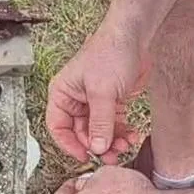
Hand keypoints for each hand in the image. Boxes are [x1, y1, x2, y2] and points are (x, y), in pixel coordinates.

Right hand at [46, 28, 147, 163]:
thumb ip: (100, 122)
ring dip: (112, 142)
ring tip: (125, 146)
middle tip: (111, 156)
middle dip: (97, 145)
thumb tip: (97, 148)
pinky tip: (132, 136)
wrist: (135, 36)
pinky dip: (122, 133)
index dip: (70, 144)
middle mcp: (76, 99)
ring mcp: (94, 102)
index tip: (86, 156)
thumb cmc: (111, 53)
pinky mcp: (112, 102)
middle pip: (81, 133)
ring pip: (99, 131)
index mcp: (63, 94)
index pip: (58, 127)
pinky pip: (113, 124)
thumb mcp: (103, 92)